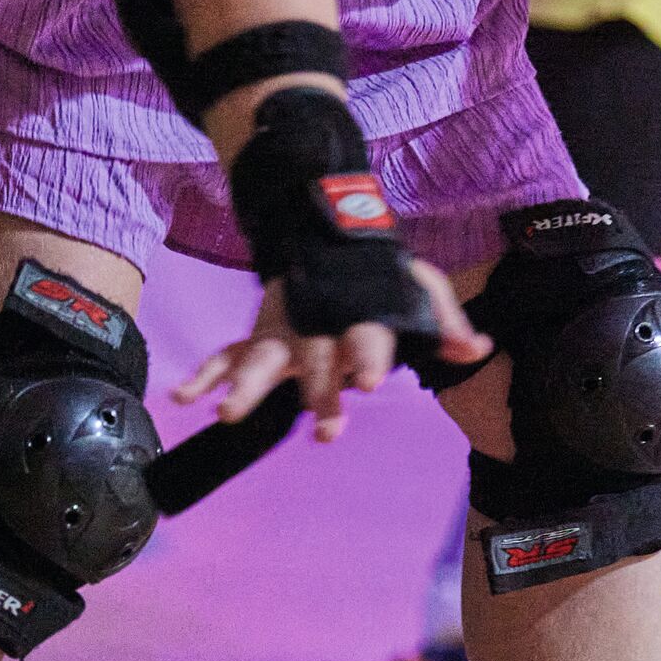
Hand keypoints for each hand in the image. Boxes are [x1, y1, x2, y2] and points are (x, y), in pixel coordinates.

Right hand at [174, 256, 489, 441]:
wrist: (325, 231)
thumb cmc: (378, 273)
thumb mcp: (420, 286)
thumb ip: (445, 321)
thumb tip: (478, 349)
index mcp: (358, 315)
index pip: (364, 337)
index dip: (365, 357)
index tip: (368, 382)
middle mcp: (316, 327)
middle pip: (314, 363)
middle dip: (317, 395)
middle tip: (324, 429)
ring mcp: (281, 333)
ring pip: (261, 362)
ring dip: (245, 389)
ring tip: (226, 415)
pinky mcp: (257, 337)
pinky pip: (224, 357)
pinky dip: (202, 377)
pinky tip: (182, 398)